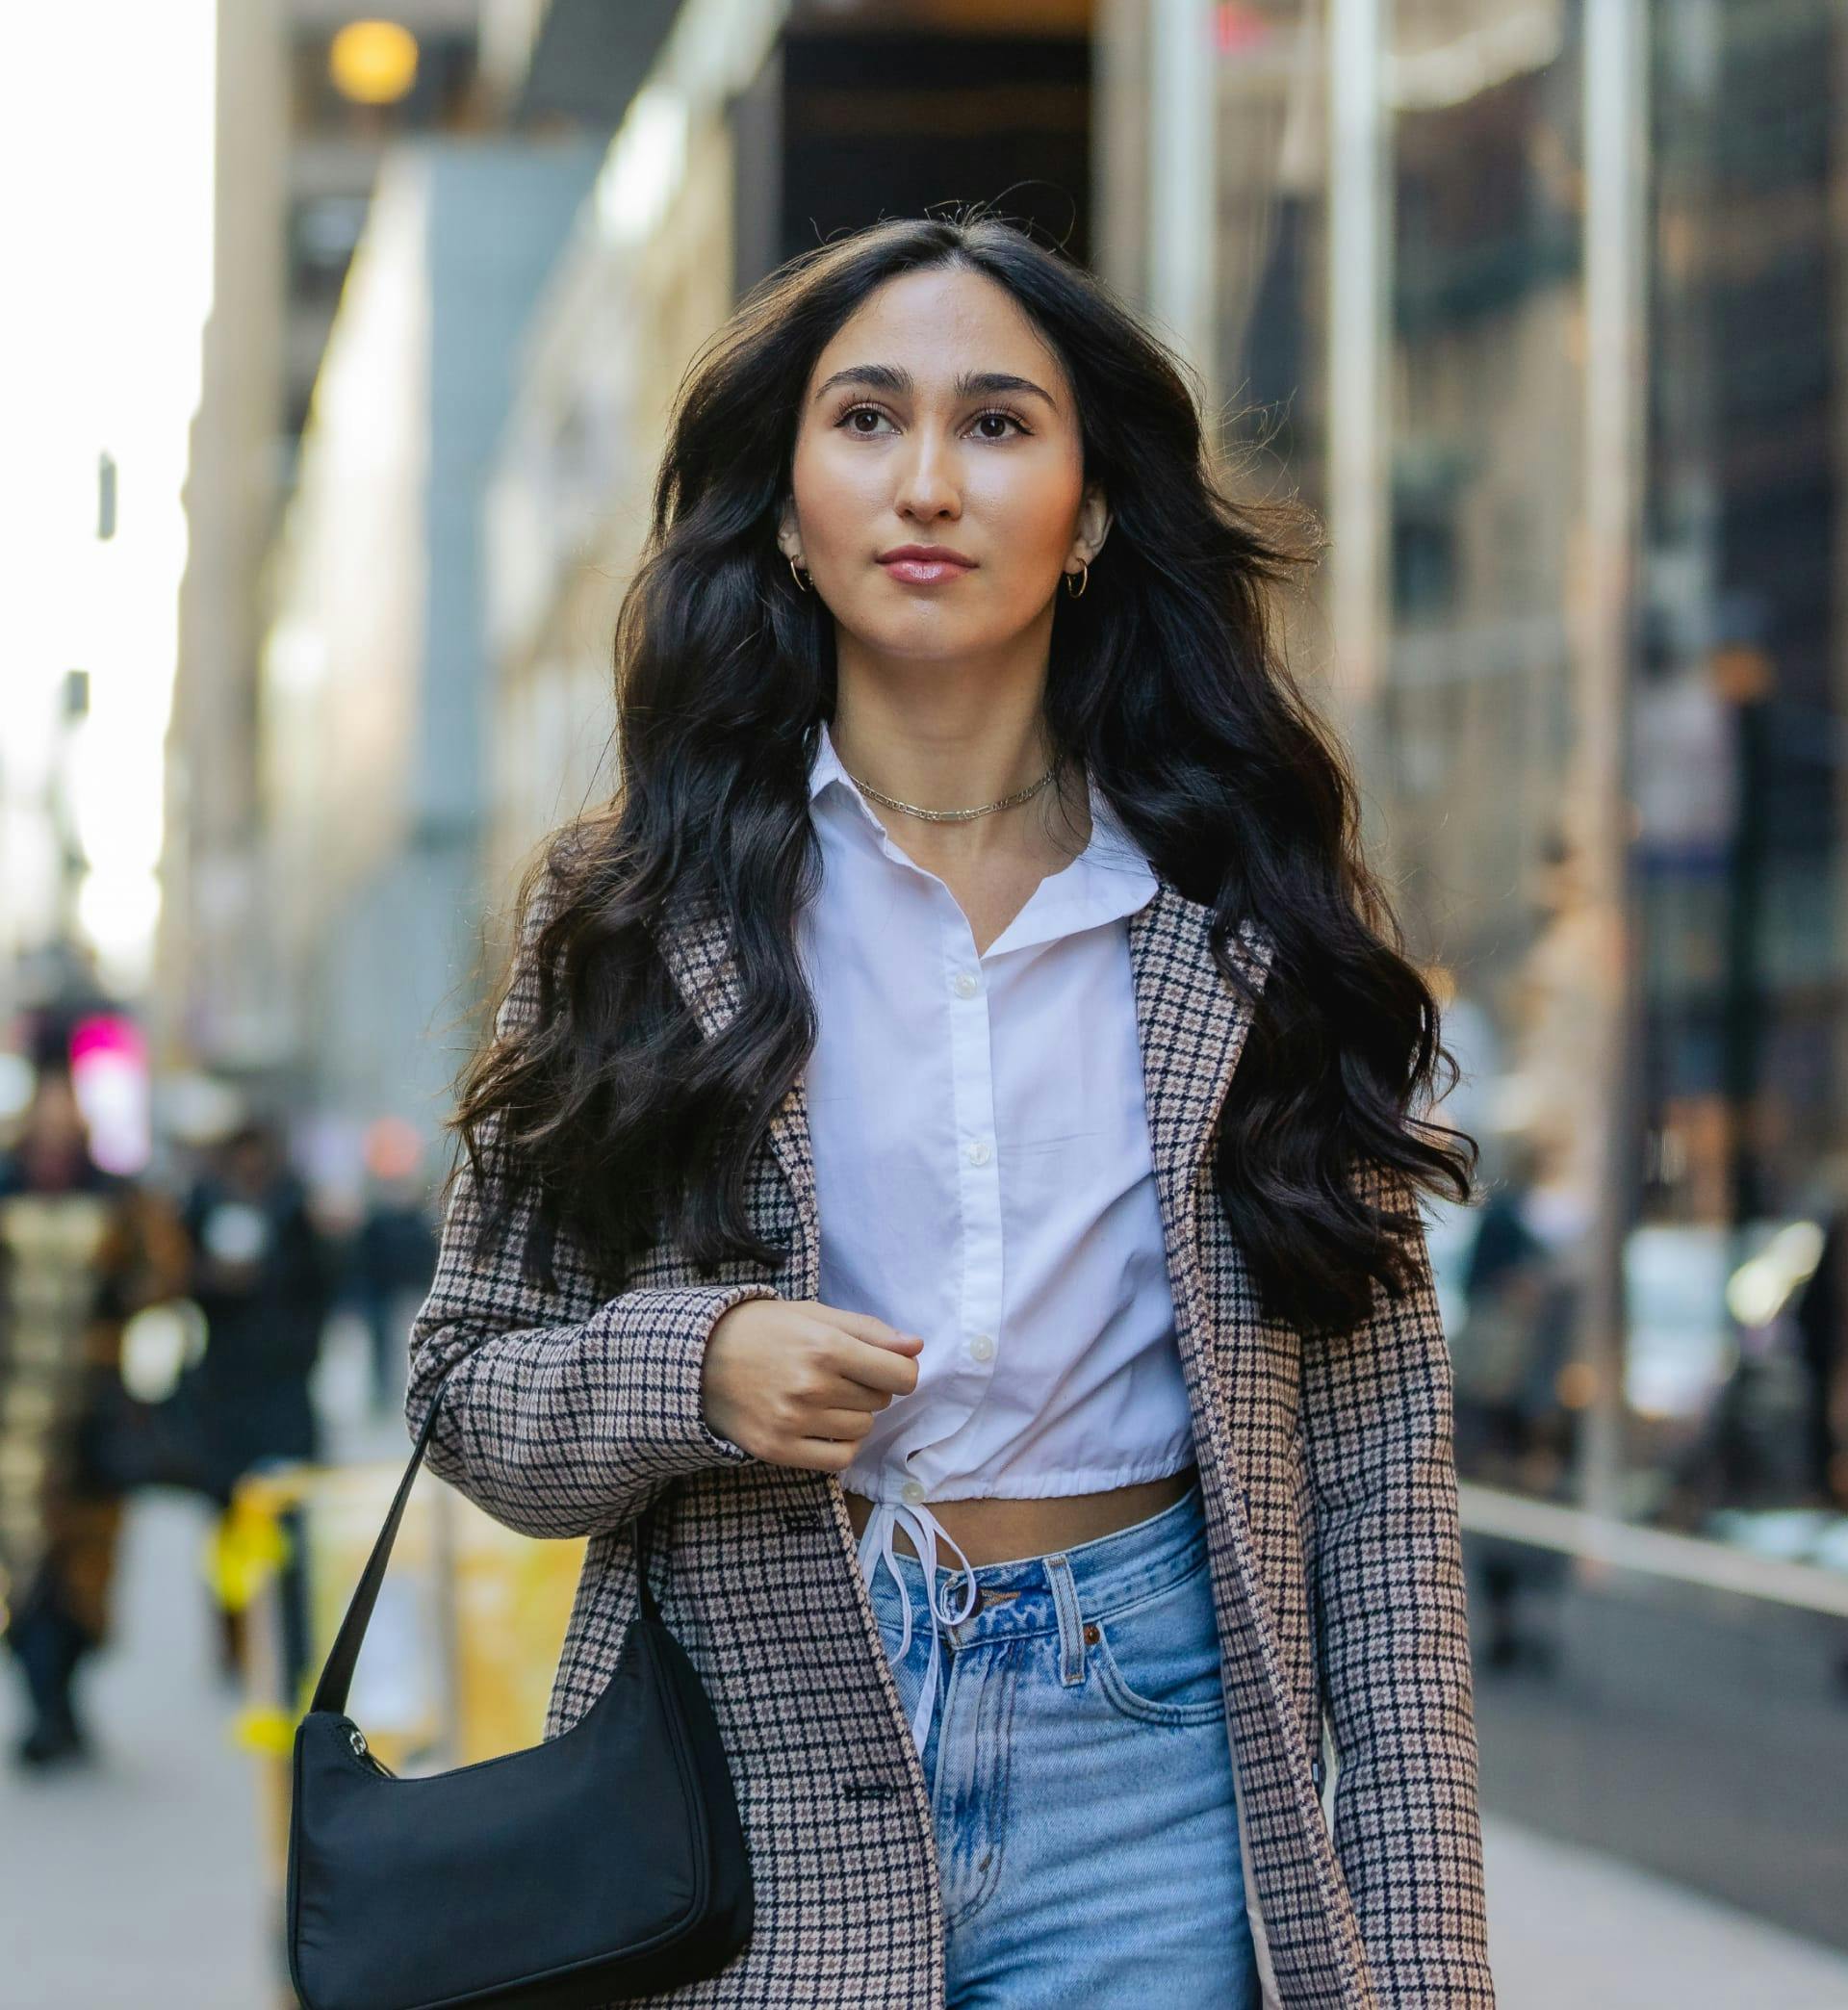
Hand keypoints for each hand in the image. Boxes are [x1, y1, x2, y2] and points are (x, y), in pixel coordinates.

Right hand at [701, 1297, 922, 1473]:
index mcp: (825, 1347)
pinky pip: (839, 1459)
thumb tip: (916, 1347)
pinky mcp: (777, 1449)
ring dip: (853, 1415)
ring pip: (862, 1429)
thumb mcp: (815, 1315)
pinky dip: (841, 1445)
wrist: (698, 1358)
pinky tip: (823, 1425)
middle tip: (836, 1373)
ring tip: (823, 1396)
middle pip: (880, 1401)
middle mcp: (812, 1387)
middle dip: (869, 1387)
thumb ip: (869, 1331)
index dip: (900, 1371)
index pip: (899, 1375)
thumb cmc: (762, 1329)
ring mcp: (793, 1422)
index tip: (886, 1367)